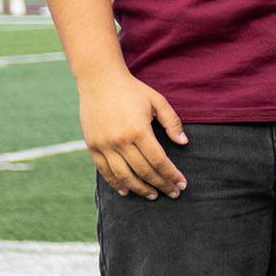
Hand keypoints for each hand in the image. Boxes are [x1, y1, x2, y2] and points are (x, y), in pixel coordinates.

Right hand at [82, 68, 187, 198]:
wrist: (99, 81)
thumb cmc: (132, 90)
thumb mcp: (158, 101)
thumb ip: (172, 122)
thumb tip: (183, 142)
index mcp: (139, 131)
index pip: (159, 161)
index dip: (172, 175)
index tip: (182, 184)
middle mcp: (120, 141)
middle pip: (143, 171)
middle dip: (161, 185)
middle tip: (172, 194)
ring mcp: (104, 145)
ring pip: (123, 176)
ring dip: (139, 189)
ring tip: (153, 195)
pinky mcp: (92, 146)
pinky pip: (104, 171)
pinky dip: (115, 183)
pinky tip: (126, 191)